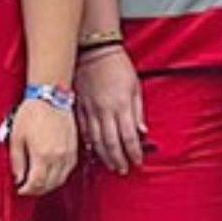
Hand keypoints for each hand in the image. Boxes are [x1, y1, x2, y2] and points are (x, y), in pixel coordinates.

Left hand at [12, 94, 78, 195]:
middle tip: (27, 187)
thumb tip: (18, 177)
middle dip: (36, 190)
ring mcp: (68, 153)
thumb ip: (16, 161)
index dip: (26, 191)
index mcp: (42, 155)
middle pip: (49, 185)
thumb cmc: (33, 112)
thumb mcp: (16, 137)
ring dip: (48, 185)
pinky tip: (51, 172)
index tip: (20, 189)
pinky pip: (68, 170)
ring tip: (38, 181)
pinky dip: (59, 176)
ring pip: (60, 180)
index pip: (36, 185)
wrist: (50, 96)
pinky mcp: (74, 149)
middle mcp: (58, 157)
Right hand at [76, 44, 147, 173]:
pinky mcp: (79, 108)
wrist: (94, 50)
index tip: (138, 161)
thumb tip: (142, 132)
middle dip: (118, 160)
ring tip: (111, 165)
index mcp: (121, 105)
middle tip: (123, 169)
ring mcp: (90, 110)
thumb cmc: (117, 65)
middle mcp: (105, 111)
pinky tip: (93, 151)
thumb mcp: (135, 86)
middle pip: (112, 143)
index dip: (134, 152)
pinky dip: (89, 143)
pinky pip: (83, 130)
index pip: (129, 137)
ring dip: (104, 156)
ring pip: (96, 141)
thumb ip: (138, 111)